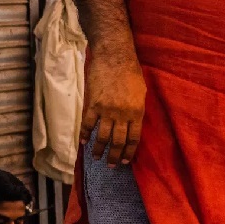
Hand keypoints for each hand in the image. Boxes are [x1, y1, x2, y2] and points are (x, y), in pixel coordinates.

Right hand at [82, 49, 146, 166]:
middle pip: (118, 141)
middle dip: (114, 156)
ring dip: (98, 149)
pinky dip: (84, 134)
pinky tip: (83, 142)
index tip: (126, 161)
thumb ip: (136, 110)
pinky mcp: (92, 104)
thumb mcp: (141, 93)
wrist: (114, 58)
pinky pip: (87, 123)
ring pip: (102, 136)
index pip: (133, 138)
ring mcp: (106, 110)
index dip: (129, 152)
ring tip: (95, 157)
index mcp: (137, 113)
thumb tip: (132, 123)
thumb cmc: (131, 73)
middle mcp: (122, 115)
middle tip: (111, 165)